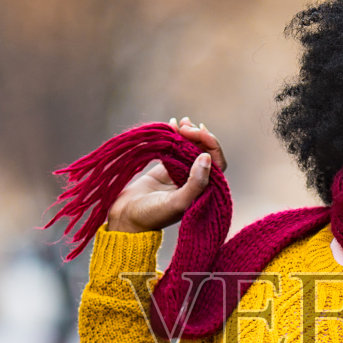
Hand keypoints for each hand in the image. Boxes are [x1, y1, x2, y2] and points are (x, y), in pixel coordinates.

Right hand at [105, 118, 227, 233]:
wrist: (125, 219)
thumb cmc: (152, 216)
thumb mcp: (177, 202)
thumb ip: (195, 183)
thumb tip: (207, 157)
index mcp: (204, 191)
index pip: (217, 163)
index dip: (211, 144)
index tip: (198, 132)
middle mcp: (195, 182)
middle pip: (204, 152)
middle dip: (198, 136)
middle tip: (186, 125)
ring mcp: (180, 174)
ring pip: (190, 148)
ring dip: (187, 133)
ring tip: (180, 122)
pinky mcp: (166, 169)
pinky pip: (174, 148)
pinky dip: (174, 136)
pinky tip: (172, 125)